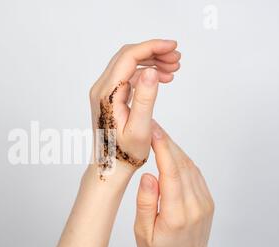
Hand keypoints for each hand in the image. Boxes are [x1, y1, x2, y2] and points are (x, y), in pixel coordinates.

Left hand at [88, 40, 180, 176]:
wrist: (111, 166)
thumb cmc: (124, 154)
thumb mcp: (139, 128)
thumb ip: (144, 99)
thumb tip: (150, 71)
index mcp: (107, 94)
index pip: (128, 57)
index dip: (152, 47)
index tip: (173, 47)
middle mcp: (101, 89)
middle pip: (128, 56)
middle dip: (154, 52)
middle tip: (177, 58)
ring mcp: (104, 92)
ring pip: (128, 64)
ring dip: (151, 62)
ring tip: (174, 68)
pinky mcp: (110, 96)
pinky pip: (128, 75)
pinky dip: (145, 73)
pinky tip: (163, 79)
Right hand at [134, 120, 226, 246]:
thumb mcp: (143, 233)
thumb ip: (145, 203)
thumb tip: (148, 175)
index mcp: (177, 215)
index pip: (171, 174)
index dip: (163, 149)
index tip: (153, 131)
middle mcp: (194, 206)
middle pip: (181, 165)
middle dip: (166, 142)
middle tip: (151, 125)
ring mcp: (203, 202)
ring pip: (189, 166)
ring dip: (174, 147)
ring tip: (157, 134)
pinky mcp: (206, 200)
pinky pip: (194, 173)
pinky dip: (182, 159)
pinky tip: (170, 151)